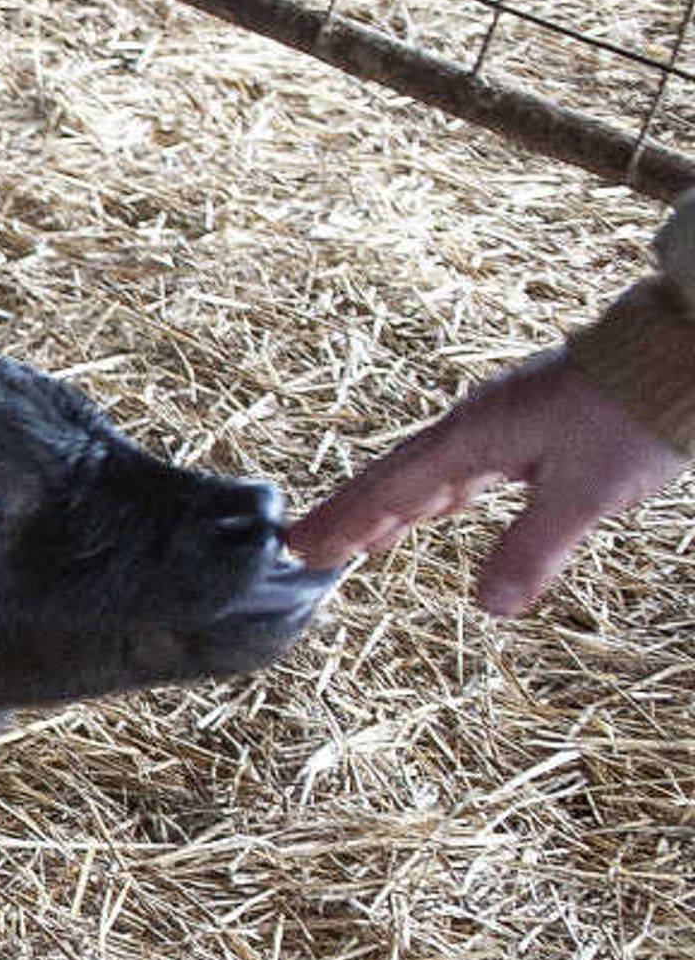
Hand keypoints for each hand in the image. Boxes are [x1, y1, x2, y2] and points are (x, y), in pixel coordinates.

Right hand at [287, 350, 690, 616]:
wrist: (683, 351)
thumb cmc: (635, 412)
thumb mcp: (586, 491)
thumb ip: (533, 549)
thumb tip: (491, 608)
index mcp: (474, 438)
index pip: (392, 490)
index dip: (347, 524)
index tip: (302, 549)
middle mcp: (477, 427)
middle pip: (395, 478)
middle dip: (349, 515)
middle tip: (302, 546)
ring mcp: (502, 424)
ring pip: (427, 474)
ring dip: (387, 508)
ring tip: (353, 538)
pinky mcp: (530, 427)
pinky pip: (461, 470)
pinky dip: (432, 496)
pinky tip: (431, 508)